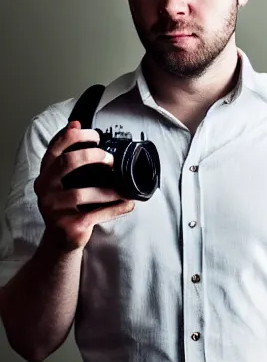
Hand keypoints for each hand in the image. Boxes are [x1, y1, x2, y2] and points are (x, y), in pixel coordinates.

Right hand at [33, 121, 134, 251]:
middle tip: (111, 160)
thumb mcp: (66, 178)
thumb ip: (71, 154)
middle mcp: (44, 188)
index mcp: (46, 173)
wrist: (63, 238)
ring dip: (110, 190)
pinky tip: (127, 204)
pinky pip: (96, 214)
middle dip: (93, 156)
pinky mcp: (67, 226)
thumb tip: (76, 123)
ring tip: (125, 190)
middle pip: (67, 162)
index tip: (96, 136)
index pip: (55, 147)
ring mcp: (53, 208)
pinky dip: (116, 208)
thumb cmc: (70, 203)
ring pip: (83, 193)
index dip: (75, 136)